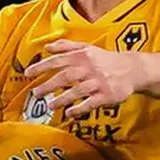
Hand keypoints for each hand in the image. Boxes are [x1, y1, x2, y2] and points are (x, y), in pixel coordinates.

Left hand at [19, 36, 150, 119]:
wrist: (132, 69)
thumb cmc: (105, 59)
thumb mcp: (87, 48)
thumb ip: (66, 46)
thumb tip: (47, 46)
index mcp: (82, 56)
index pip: (58, 60)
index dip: (41, 67)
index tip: (28, 73)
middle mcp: (89, 68)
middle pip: (65, 76)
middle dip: (48, 85)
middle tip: (36, 93)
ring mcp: (98, 82)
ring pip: (77, 91)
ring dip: (61, 99)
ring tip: (50, 106)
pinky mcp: (107, 95)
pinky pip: (91, 103)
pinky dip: (79, 108)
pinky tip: (69, 113)